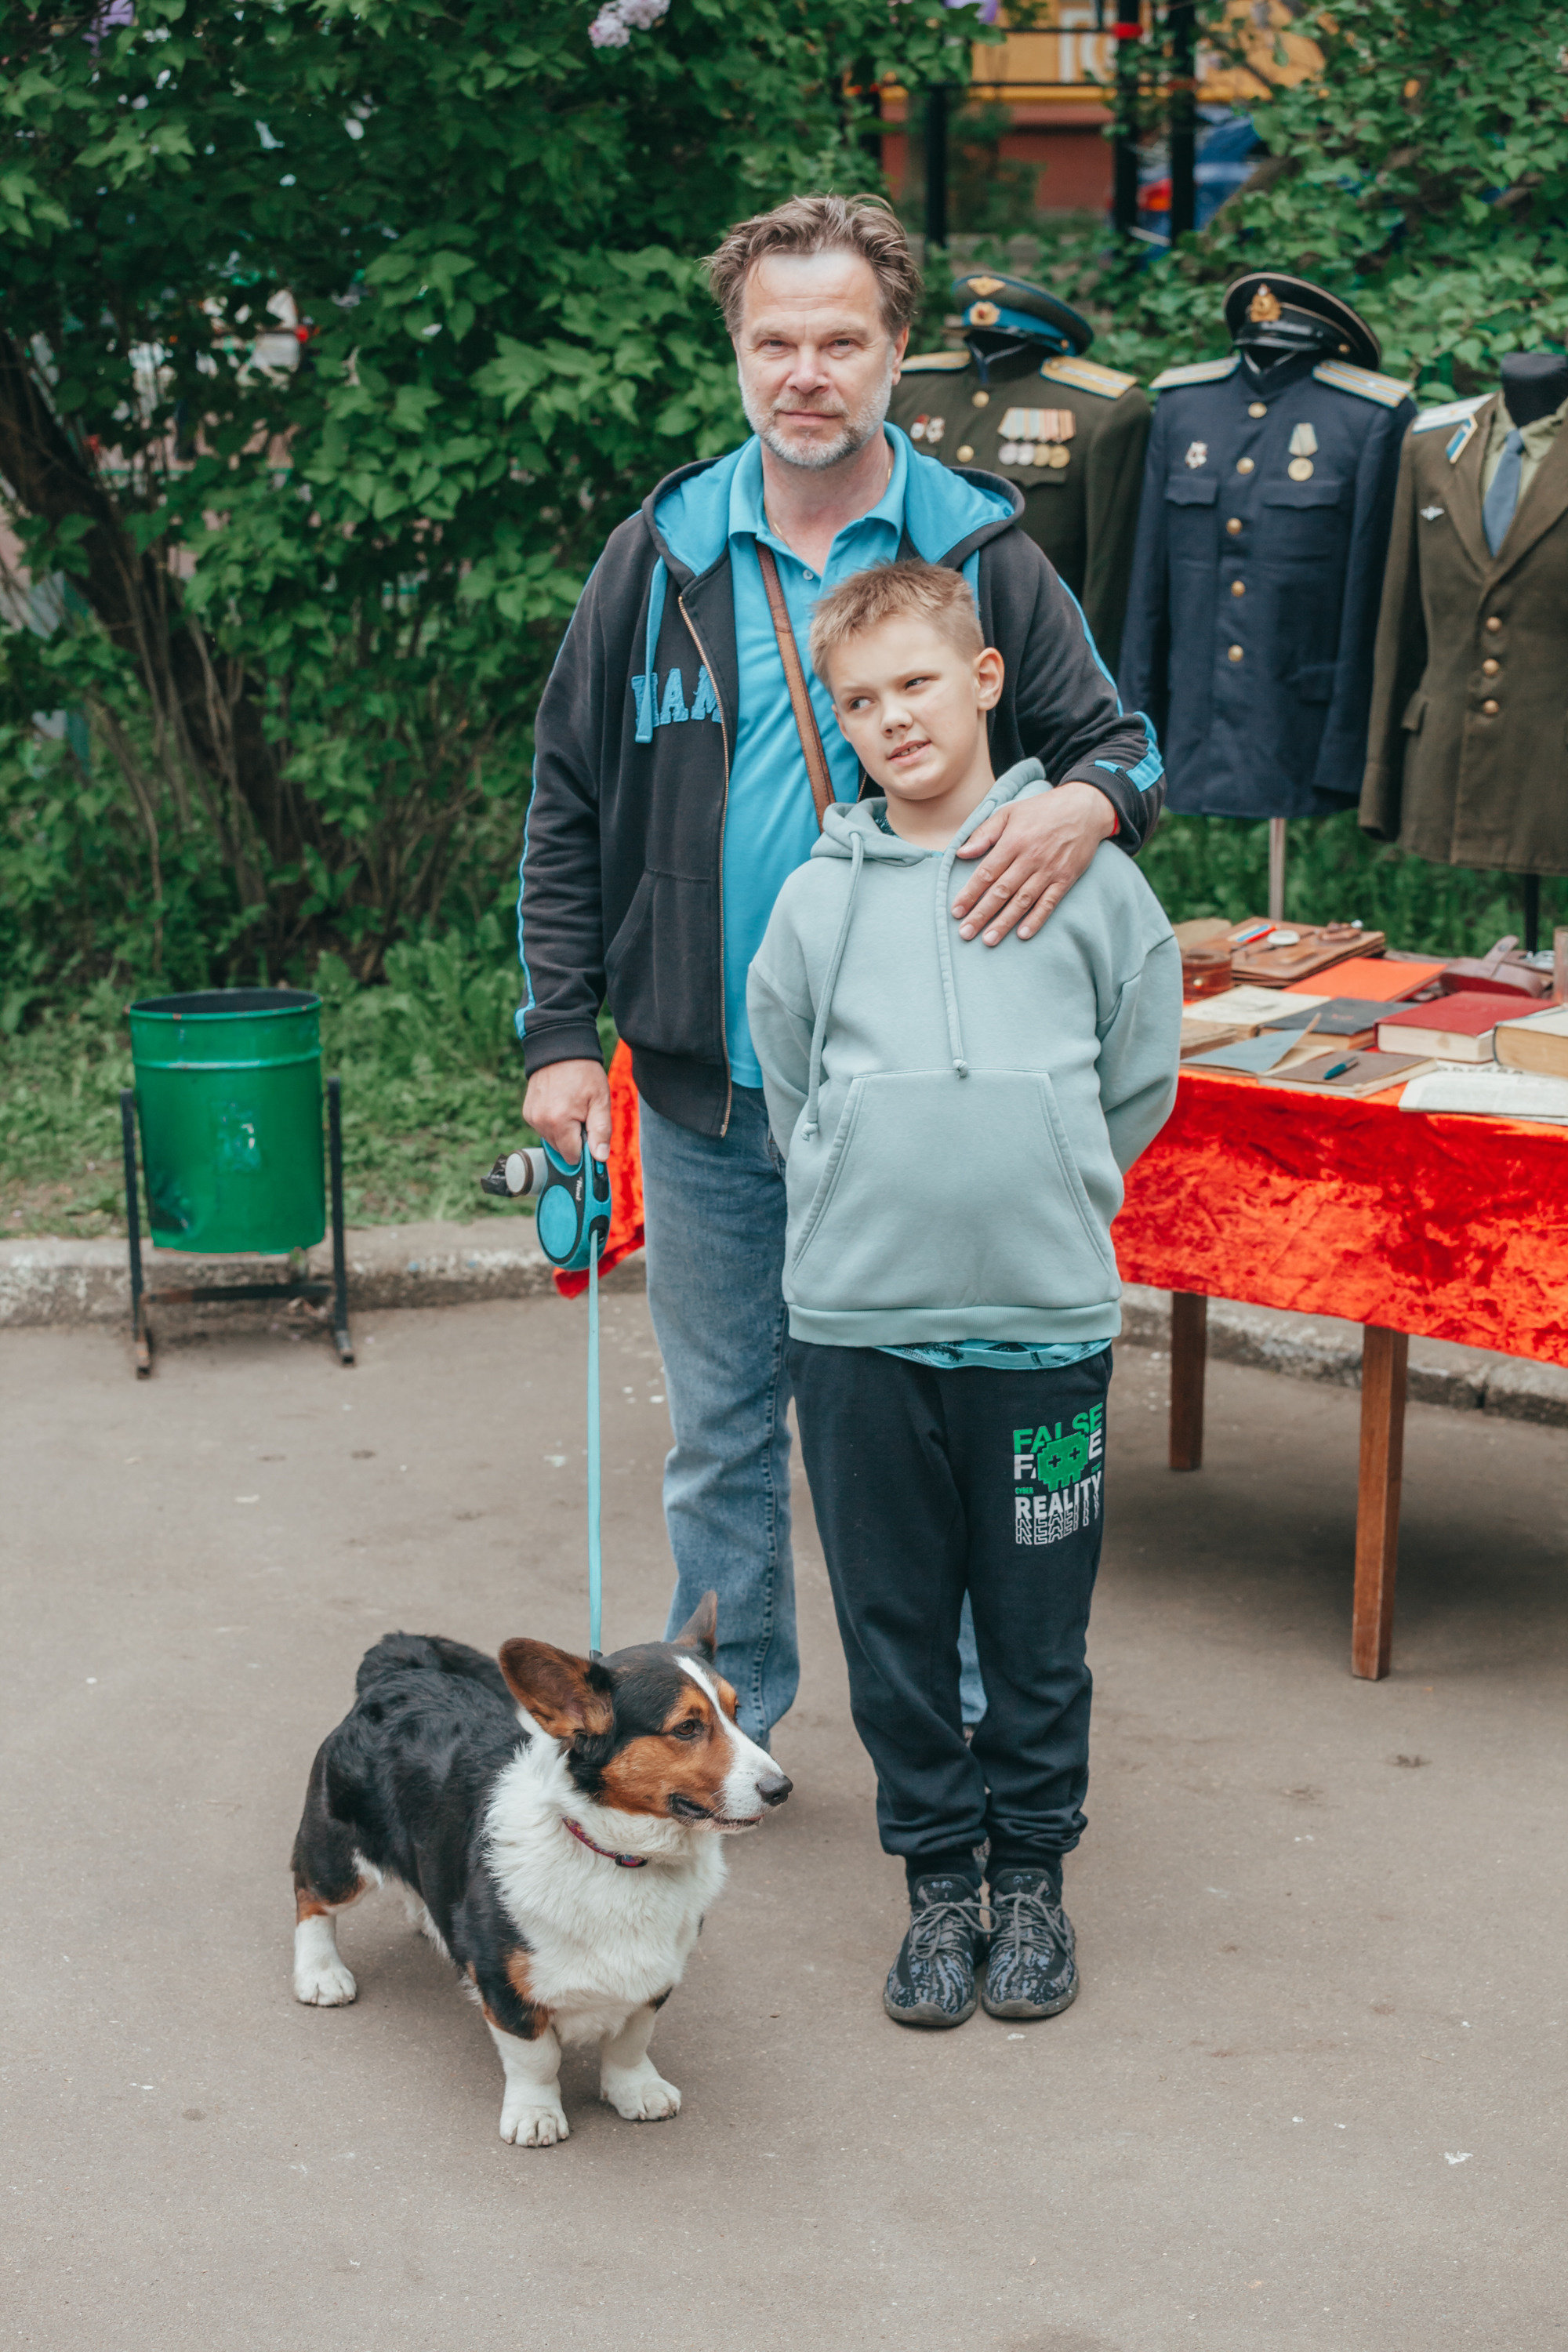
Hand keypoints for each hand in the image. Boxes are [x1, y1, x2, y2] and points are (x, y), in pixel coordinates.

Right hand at [523, 1058, 611, 1162]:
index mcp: (559, 1122)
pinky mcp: (527, 1112)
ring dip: (564, 1132)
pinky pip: (543, 1129)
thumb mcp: (600, 1101)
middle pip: (562, 1150)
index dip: (585, 1150)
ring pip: (552, 1140)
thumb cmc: (583, 1073)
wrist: (560, 1049)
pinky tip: (560, 1105)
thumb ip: (601, 1132)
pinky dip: (553, 1123)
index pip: (573, 1157)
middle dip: (574, 1139)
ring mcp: (532, 1117)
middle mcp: (541, 1122)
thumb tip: (600, 1157)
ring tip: (571, 1107)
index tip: (591, 1134)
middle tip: (583, 1115)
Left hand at [950, 780, 1116, 944]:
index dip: (969, 894)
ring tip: (989, 940)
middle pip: (1001, 891)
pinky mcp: (1066, 878)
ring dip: (1004, 922)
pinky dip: (1036, 919)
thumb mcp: (1009, 812)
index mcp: (1013, 841)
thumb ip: (984, 833)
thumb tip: (961, 853)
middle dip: (981, 914)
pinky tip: (1023, 934)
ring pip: (1022, 901)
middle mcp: (1030, 858)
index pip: (986, 873)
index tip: (956, 911)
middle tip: (966, 933)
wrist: (1084, 807)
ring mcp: (1049, 870)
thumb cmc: (1042, 810)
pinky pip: (1049, 903)